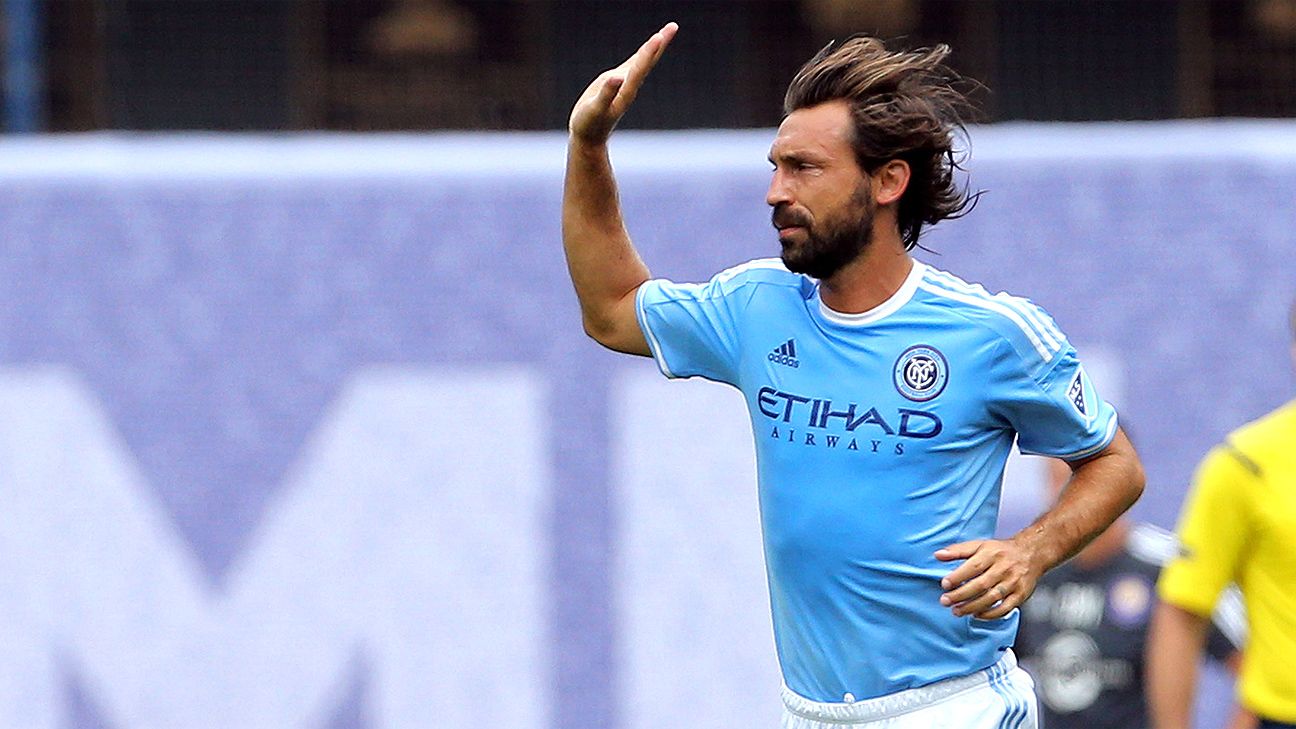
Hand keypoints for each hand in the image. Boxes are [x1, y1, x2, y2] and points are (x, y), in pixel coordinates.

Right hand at [568, 22, 677, 143]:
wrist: (589, 138)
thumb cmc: (590, 125)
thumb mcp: (595, 110)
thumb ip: (607, 94)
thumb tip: (618, 77)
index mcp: (625, 91)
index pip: (640, 67)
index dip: (649, 52)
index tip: (659, 36)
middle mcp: (629, 86)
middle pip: (647, 61)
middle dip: (660, 44)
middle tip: (673, 26)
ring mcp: (624, 84)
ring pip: (642, 62)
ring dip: (653, 47)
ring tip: (663, 33)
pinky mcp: (617, 84)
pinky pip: (632, 65)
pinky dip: (641, 55)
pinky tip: (645, 50)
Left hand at [935, 538, 1042, 619]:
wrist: (1031, 554)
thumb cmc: (1000, 551)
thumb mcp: (979, 545)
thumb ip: (958, 550)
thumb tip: (937, 555)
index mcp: (991, 554)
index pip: (973, 566)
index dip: (958, 576)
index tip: (944, 584)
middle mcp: (1003, 568)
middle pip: (981, 584)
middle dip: (961, 595)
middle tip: (945, 601)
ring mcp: (1013, 583)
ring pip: (992, 598)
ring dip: (972, 607)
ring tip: (957, 611)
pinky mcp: (1020, 595)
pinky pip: (1005, 608)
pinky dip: (990, 614)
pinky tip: (977, 615)